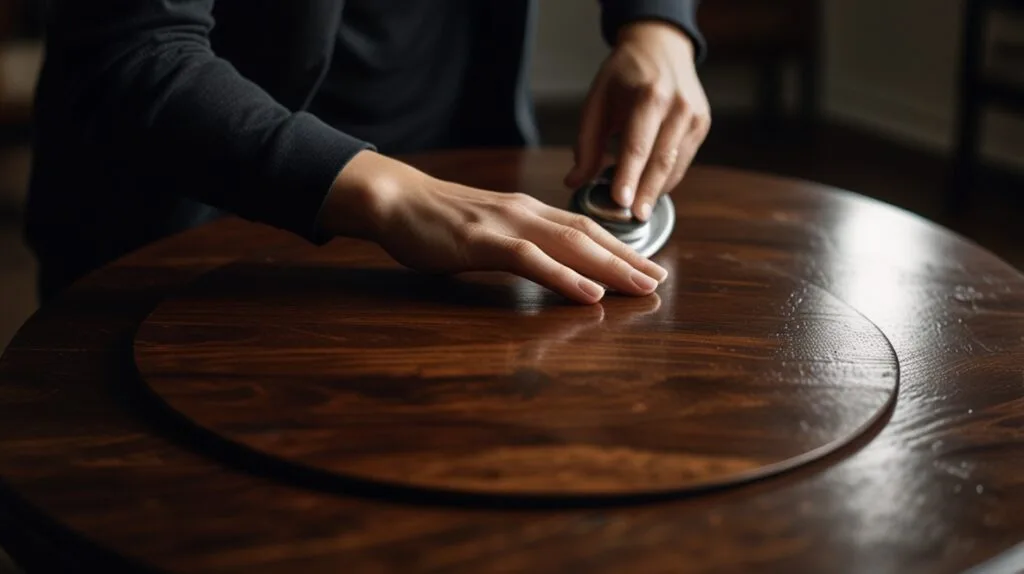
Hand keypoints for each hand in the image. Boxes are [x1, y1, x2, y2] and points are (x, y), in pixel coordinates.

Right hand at [318, 150, 667, 304]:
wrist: (393, 198)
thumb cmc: (435, 219)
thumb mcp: (484, 229)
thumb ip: (513, 244)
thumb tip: (539, 266)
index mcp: (526, 212)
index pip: (583, 229)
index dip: (620, 248)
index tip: (648, 267)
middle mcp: (524, 213)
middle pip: (587, 236)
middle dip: (627, 259)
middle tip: (659, 281)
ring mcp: (504, 225)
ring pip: (569, 245)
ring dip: (610, 268)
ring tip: (641, 287)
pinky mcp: (481, 242)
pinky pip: (530, 260)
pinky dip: (564, 277)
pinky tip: (589, 293)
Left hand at [565, 20, 710, 220]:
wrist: (661, 47)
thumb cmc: (623, 75)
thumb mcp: (597, 102)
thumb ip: (586, 144)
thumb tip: (574, 182)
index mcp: (650, 96)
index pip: (638, 145)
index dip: (629, 176)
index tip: (620, 202)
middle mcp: (678, 107)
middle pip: (661, 161)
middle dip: (646, 193)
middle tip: (632, 218)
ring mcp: (694, 117)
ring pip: (675, 166)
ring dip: (654, 190)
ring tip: (635, 208)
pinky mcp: (701, 125)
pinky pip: (682, 162)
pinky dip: (665, 179)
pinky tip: (648, 190)